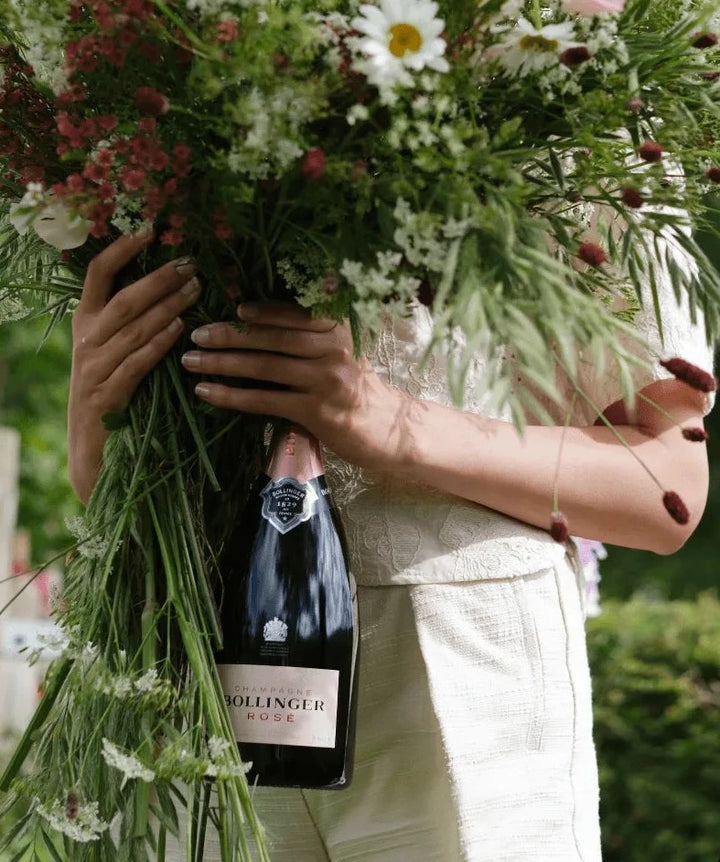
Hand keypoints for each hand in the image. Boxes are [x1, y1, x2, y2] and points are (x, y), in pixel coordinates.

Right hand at [69, 232, 200, 501]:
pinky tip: (180, 329)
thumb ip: (132, 324)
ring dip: (168, 306)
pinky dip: (158, 343)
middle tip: (191, 263)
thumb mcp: (113, 354)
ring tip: (196, 289)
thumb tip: (170, 288)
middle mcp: (85, 340)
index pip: (96, 275)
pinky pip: (136, 362)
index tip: (149, 229)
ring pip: (133, 328)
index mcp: (85, 323)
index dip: (121, 249)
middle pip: (123, 299)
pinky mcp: (107, 395)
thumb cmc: (112, 396)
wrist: (92, 452)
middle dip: (159, 279)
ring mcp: (93, 368)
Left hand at [181, 302, 409, 471]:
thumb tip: (263, 316)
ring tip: (192, 363)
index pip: (292, 314)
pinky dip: (233, 396)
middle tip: (196, 335)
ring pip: (265, 368)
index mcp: (339, 328)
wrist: (388, 427)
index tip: (232, 310)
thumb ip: (313, 332)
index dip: (260, 312)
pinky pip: (266, 401)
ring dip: (223, 364)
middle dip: (230, 336)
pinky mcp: (316, 412)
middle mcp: (333, 349)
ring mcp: (325, 381)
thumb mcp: (343, 350)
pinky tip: (208, 393)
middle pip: (272, 339)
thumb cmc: (357, 387)